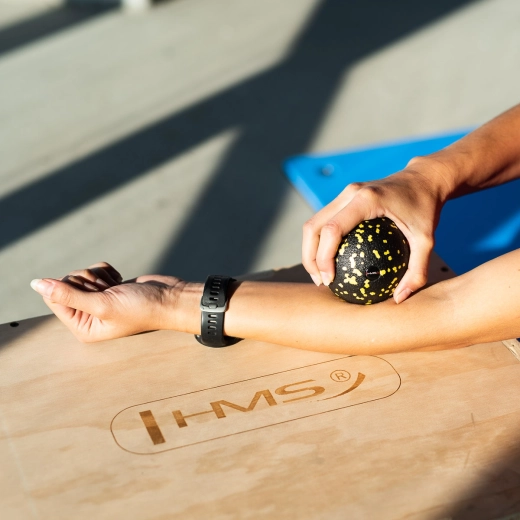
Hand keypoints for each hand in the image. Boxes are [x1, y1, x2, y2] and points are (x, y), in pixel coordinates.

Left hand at [30, 262, 184, 342]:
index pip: (54, 298)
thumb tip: (35, 284)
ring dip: (98, 274)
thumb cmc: (140, 308)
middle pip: (65, 283)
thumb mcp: (101, 304)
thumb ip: (67, 294)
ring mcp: (97, 299)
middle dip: (87, 279)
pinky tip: (120, 280)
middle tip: (107, 289)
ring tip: (116, 286)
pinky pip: (95, 269)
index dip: (70, 287)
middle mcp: (87, 314)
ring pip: (81, 274)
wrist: (170, 298)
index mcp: (82, 327)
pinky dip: (106, 270)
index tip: (93, 290)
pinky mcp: (108, 286)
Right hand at [302, 160, 449, 302]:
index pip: (332, 229)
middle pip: (313, 226)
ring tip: (321, 275)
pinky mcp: (344, 198)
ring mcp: (344, 194)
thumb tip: (399, 298)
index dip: (323, 257)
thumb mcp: (427, 240)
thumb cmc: (427, 208)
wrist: (424, 178)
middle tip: (321, 282)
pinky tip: (330, 261)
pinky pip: (324, 220)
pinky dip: (320, 241)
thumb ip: (417, 270)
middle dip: (310, 257)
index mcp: (366, 200)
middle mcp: (349, 193)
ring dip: (311, 250)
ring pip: (314, 223)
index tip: (329, 280)